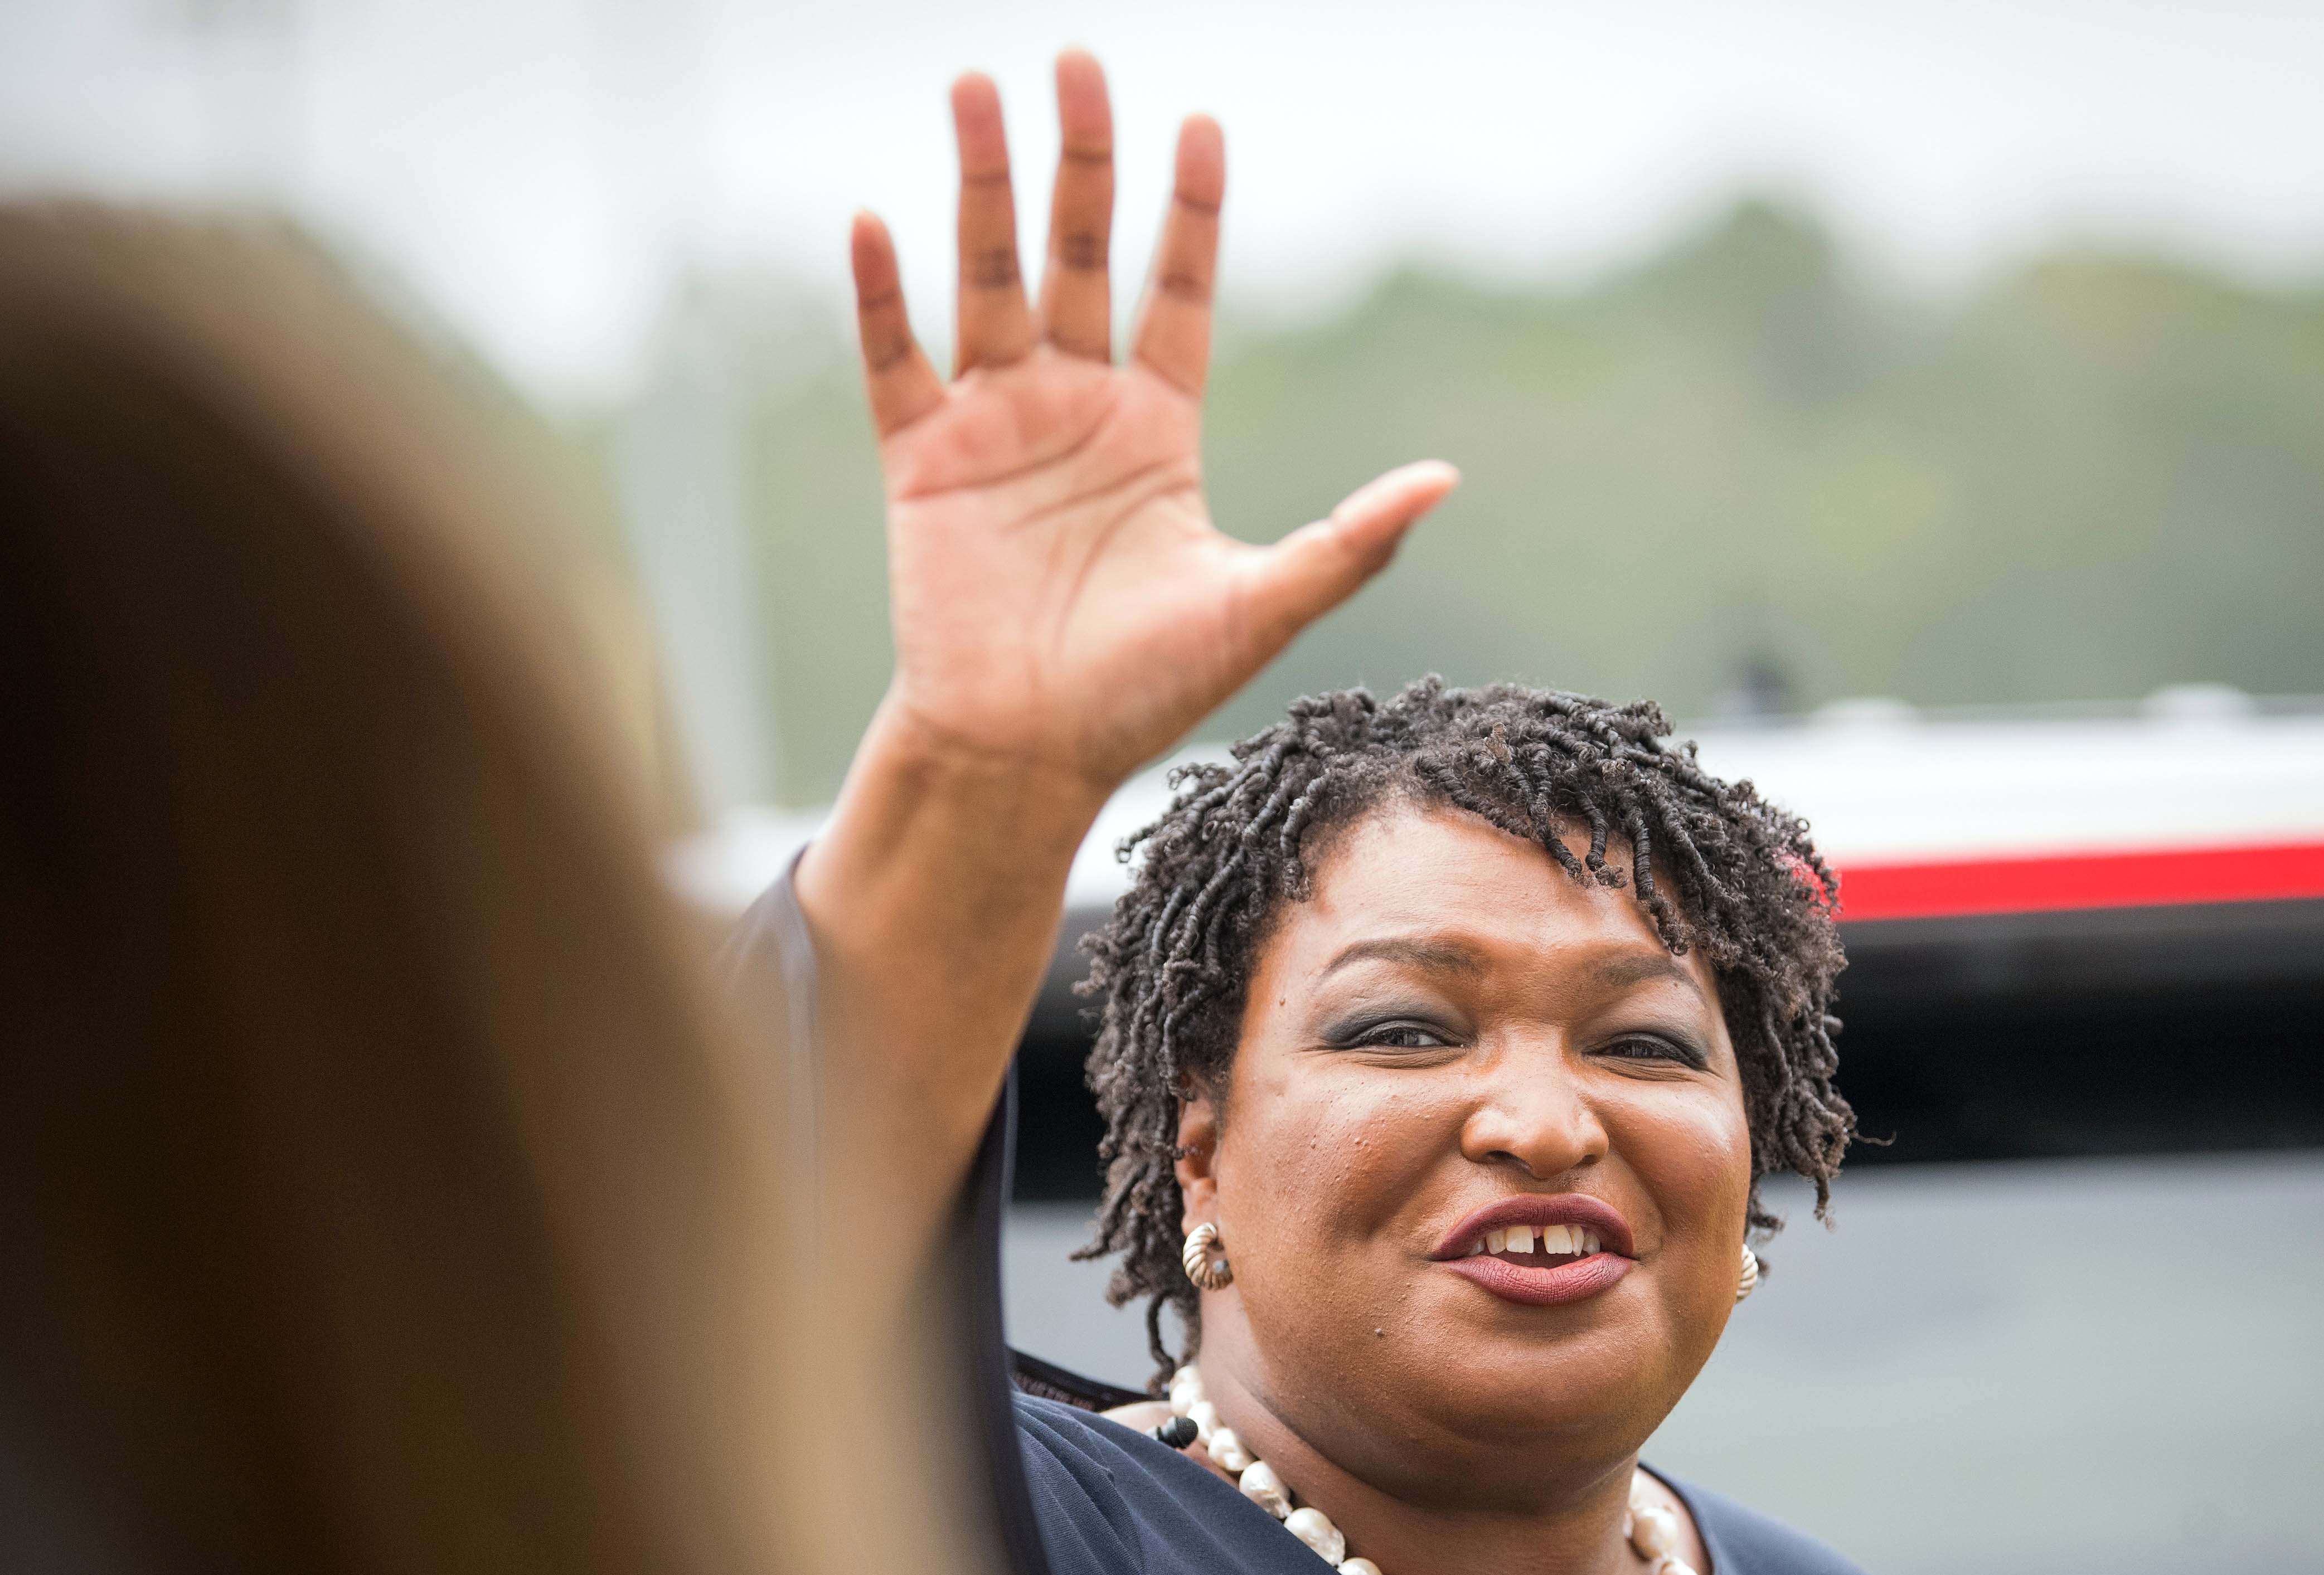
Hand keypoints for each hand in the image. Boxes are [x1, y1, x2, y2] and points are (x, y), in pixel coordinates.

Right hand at [850, 52, 1455, 799]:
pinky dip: (880, 297)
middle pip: (1076, 257)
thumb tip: (1447, 480)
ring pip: (985, 280)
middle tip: (1077, 62)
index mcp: (1154, 429)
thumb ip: (1347, 542)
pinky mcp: (921, 463)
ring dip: (980, 189)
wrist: (1028, 757)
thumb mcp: (1259, 609)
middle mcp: (1073, 407)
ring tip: (976, 90)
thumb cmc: (1142, 694)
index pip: (1178, 294)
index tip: (1202, 127)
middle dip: (1078, 162)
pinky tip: (875, 221)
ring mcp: (992, 427)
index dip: (1190, 214)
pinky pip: (895, 362)